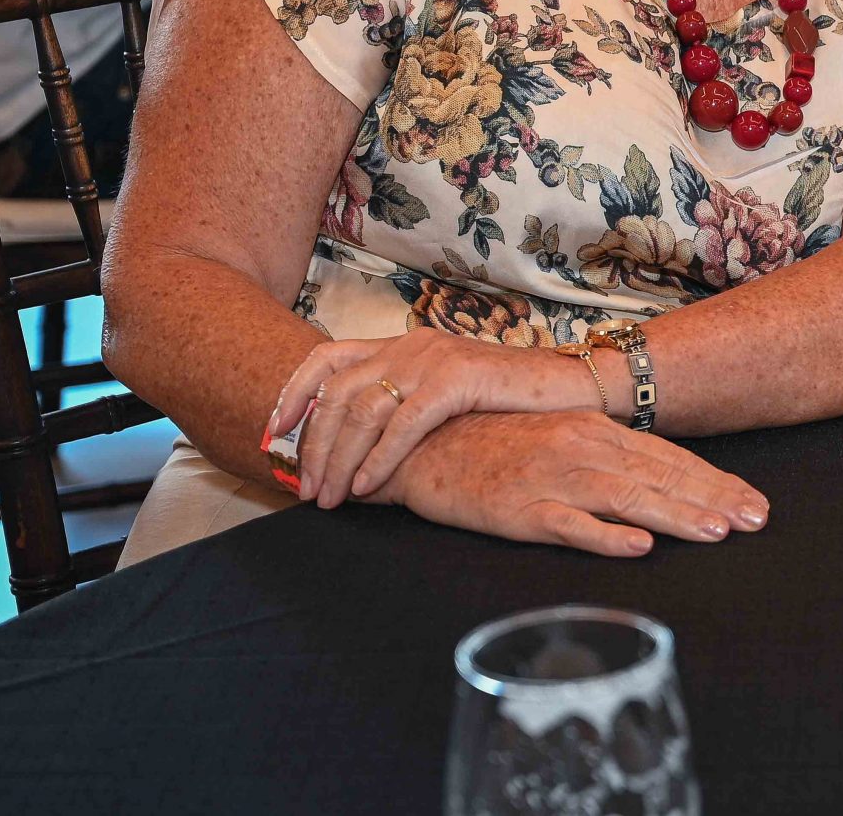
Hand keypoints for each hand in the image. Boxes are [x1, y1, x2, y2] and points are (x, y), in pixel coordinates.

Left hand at [267, 328, 588, 507]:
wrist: (568, 386)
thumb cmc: (507, 401)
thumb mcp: (443, 395)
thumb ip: (402, 407)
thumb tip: (352, 448)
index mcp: (402, 345)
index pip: (326, 358)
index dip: (293, 394)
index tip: (274, 433)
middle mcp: (410, 345)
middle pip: (337, 392)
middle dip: (313, 445)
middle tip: (303, 489)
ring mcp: (433, 359)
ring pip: (363, 410)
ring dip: (339, 459)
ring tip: (329, 498)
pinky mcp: (456, 379)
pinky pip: (402, 424)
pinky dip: (378, 459)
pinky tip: (366, 487)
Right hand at [374, 408, 769, 555]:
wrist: (423, 443)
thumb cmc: (497, 442)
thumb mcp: (561, 438)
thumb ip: (610, 458)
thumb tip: (664, 485)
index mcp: (596, 431)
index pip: (670, 458)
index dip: (716, 482)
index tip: (755, 504)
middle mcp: (582, 448)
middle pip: (661, 476)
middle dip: (714, 499)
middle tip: (757, 521)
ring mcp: (552, 478)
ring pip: (627, 498)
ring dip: (676, 515)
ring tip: (716, 532)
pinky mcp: (519, 509)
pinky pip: (568, 525)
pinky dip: (604, 536)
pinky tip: (637, 548)